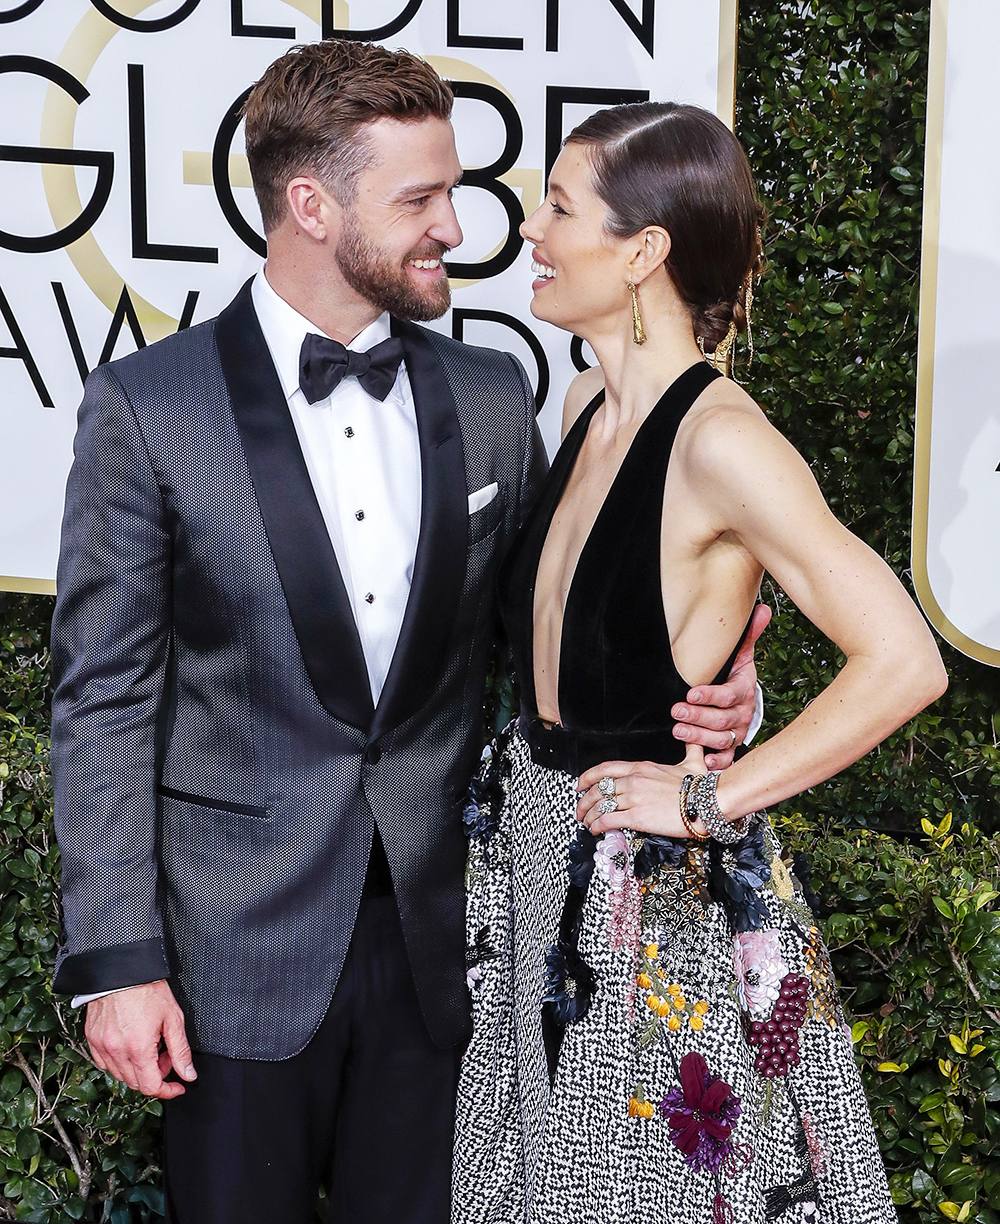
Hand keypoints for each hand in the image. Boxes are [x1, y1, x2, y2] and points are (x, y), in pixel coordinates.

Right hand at [85, 980, 195, 1099]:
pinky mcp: (92, 1040)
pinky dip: (120, 1062)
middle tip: (165, 1054)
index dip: (167, 1091)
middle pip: (136, 1083)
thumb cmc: (147, 989)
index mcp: (138, 1048)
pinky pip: (105, 1063)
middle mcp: (116, 1051)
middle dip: (155, 1075)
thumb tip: (188, 1074)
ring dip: (137, 1069)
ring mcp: (101, 1046)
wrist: (123, 970)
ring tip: (149, 1045)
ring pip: (120, 1075)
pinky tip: (131, 1046)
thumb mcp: (173, 1018)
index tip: (177, 1087)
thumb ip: (180, 1050)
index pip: (150, 1087)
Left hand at [575, 746, 707, 836]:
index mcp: (642, 767)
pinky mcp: (637, 816)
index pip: (605, 769)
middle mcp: (634, 780)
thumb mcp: (694, 762)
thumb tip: (694, 740)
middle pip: (598, 789)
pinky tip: (595, 829)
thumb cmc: (702, 785)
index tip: (580, 784)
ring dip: (589, 815)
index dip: (588, 776)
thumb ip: (690, 750)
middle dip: (584, 800)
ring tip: (586, 822)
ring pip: (600, 805)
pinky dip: (598, 825)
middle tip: (579, 809)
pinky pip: (609, 820)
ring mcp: (634, 798)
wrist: (708, 801)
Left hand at [671, 603, 770, 769]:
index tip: (690, 692)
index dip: (711, 695)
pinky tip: (702, 760)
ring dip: (698, 736)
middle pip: (722, 719)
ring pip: (721, 739)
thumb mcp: (741, 656)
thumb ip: (748, 634)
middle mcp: (742, 713)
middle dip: (698, 716)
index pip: (729, 694)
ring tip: (678, 730)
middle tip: (677, 711)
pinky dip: (716, 761)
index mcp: (744, 690)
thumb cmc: (736, 676)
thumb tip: (762, 608)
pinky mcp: (731, 747)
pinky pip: (726, 758)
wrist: (743, 701)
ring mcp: (737, 732)